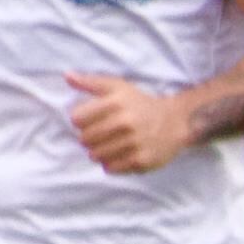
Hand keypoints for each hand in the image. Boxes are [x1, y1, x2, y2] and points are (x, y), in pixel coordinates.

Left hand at [64, 75, 199, 177]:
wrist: (176, 122)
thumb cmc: (141, 103)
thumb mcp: (118, 87)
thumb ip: (92, 82)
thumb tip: (67, 76)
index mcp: (117, 103)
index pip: (77, 120)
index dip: (81, 121)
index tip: (90, 121)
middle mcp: (126, 123)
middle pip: (85, 139)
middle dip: (88, 138)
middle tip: (99, 135)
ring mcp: (134, 143)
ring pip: (96, 155)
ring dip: (98, 152)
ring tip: (108, 145)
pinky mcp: (141, 160)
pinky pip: (111, 168)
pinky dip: (110, 163)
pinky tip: (118, 154)